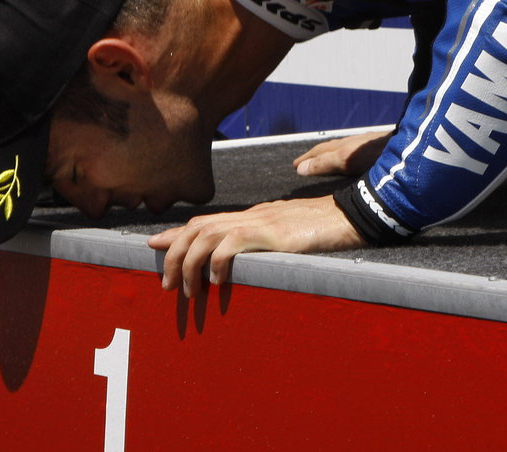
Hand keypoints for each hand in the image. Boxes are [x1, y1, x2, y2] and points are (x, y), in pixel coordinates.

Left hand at [147, 196, 364, 297]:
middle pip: (197, 228)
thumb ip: (267, 242)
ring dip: (190, 265)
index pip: (205, 220)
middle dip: (173, 254)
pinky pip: (233, 244)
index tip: (154, 245)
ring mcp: (260, 222)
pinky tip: (215, 282)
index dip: (176, 233)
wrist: (352, 216)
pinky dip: (218, 263)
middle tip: (165, 283)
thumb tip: (250, 258)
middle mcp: (250, 215)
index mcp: (252, 216)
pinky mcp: (271, 233)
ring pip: (207, 236)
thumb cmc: (325, 229)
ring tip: (188, 292)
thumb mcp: (288, 237)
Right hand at [293, 129, 390, 176]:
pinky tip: (356, 161)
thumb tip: (299, 168)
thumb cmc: (379, 153)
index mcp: (345, 147)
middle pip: (331, 148)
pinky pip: (358, 151)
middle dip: (317, 156)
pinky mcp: (382, 149)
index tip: (295, 165)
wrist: (412, 146)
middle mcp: (355, 143)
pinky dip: (348, 155)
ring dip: (333, 155)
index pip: (320, 152)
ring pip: (345, 149)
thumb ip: (324, 163)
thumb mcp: (347, 159)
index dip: (307, 159)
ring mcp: (369, 145)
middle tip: (304, 163)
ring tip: (326, 161)